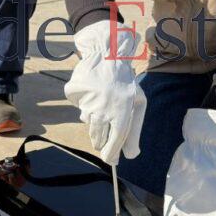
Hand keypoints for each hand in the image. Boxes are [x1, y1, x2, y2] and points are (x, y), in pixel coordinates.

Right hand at [63, 21, 146, 164]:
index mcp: (122, 114)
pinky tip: (95, 94)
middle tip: (107, 129)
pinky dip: (87, 106)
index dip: (111, 154)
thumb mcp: (139, 104)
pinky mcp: (76, 96)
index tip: (111, 160)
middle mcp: (103, 111)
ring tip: (104, 107)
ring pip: (89, 124)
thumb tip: (131, 155)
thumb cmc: (127, 82)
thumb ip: (135, 131)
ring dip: (96, 122)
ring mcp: (87, 103)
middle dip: (102, 139)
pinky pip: (81, 109)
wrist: (108, 55)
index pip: (114, 143)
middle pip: (99, 137)